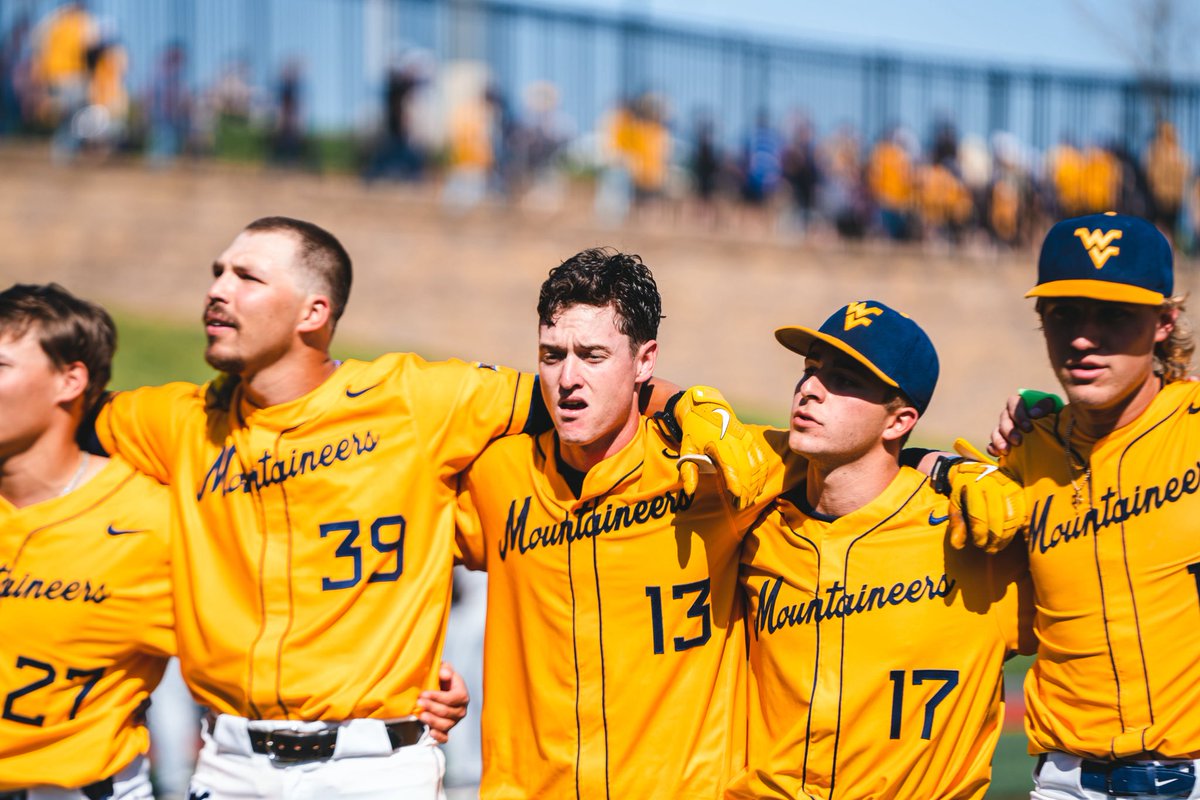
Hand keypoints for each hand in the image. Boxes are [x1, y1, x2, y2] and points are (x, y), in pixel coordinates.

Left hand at [417, 662, 468, 743]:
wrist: (442, 689)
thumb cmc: (443, 679)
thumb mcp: (445, 669)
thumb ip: (445, 669)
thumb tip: (444, 674)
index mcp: (462, 695)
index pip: (451, 699)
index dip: (437, 697)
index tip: (424, 693)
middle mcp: (461, 710)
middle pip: (446, 712)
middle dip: (431, 707)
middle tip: (419, 702)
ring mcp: (454, 721)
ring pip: (445, 725)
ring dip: (432, 721)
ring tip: (421, 715)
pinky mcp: (447, 730)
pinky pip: (445, 737)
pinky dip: (438, 737)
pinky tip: (430, 732)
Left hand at [673, 386, 766, 509]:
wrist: (706, 408)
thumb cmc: (695, 431)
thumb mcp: (686, 449)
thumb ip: (688, 471)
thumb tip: (690, 491)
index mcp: (719, 443)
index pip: (731, 467)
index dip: (736, 484)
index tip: (737, 499)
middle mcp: (735, 441)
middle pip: (746, 470)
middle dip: (746, 490)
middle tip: (741, 506)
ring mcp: (745, 439)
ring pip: (756, 466)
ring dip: (754, 485)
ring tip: (749, 499)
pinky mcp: (751, 439)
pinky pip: (760, 459)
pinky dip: (761, 473)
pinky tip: (759, 486)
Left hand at [946, 438, 1026, 552]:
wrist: (977, 470)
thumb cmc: (964, 491)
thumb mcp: (955, 504)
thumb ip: (957, 524)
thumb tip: (957, 545)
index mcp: (975, 487)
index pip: (979, 518)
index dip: (979, 536)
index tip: (978, 544)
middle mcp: (993, 485)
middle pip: (997, 520)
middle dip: (993, 540)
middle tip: (989, 549)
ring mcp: (1009, 487)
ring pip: (1011, 519)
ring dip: (1005, 538)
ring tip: (997, 546)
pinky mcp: (1020, 491)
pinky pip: (1022, 514)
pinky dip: (1016, 529)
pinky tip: (1008, 537)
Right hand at [988, 389, 1061, 456]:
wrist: (1054, 431)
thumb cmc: (1053, 416)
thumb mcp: (1053, 407)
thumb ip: (1045, 405)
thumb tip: (1034, 413)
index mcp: (1020, 404)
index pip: (1014, 404)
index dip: (1018, 415)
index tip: (1028, 427)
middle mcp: (1009, 415)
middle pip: (1004, 420)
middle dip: (1009, 431)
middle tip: (1018, 441)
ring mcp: (1003, 428)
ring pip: (996, 432)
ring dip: (999, 441)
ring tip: (1006, 451)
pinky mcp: (1001, 440)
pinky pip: (992, 444)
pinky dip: (993, 448)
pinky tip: (998, 454)